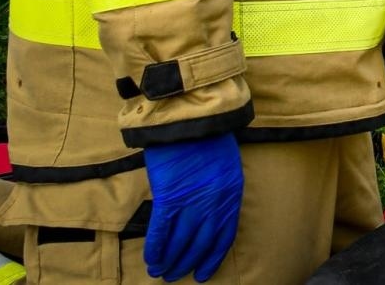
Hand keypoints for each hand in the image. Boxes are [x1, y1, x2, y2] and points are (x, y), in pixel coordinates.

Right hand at [143, 133, 242, 281]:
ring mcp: (193, 200)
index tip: (203, 273)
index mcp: (232, 192)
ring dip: (171, 259)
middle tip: (176, 275)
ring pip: (182, 240)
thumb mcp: (226, 164)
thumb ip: (219, 190)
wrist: (190, 115)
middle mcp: (216, 201)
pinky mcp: (170, 196)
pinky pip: (162, 230)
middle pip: (202, 242)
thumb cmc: (208, 135)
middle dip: (189, 261)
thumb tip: (207, 215)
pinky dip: (156, 247)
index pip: (224, 235)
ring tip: (162, 271)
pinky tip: (152, 259)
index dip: (212, 257)